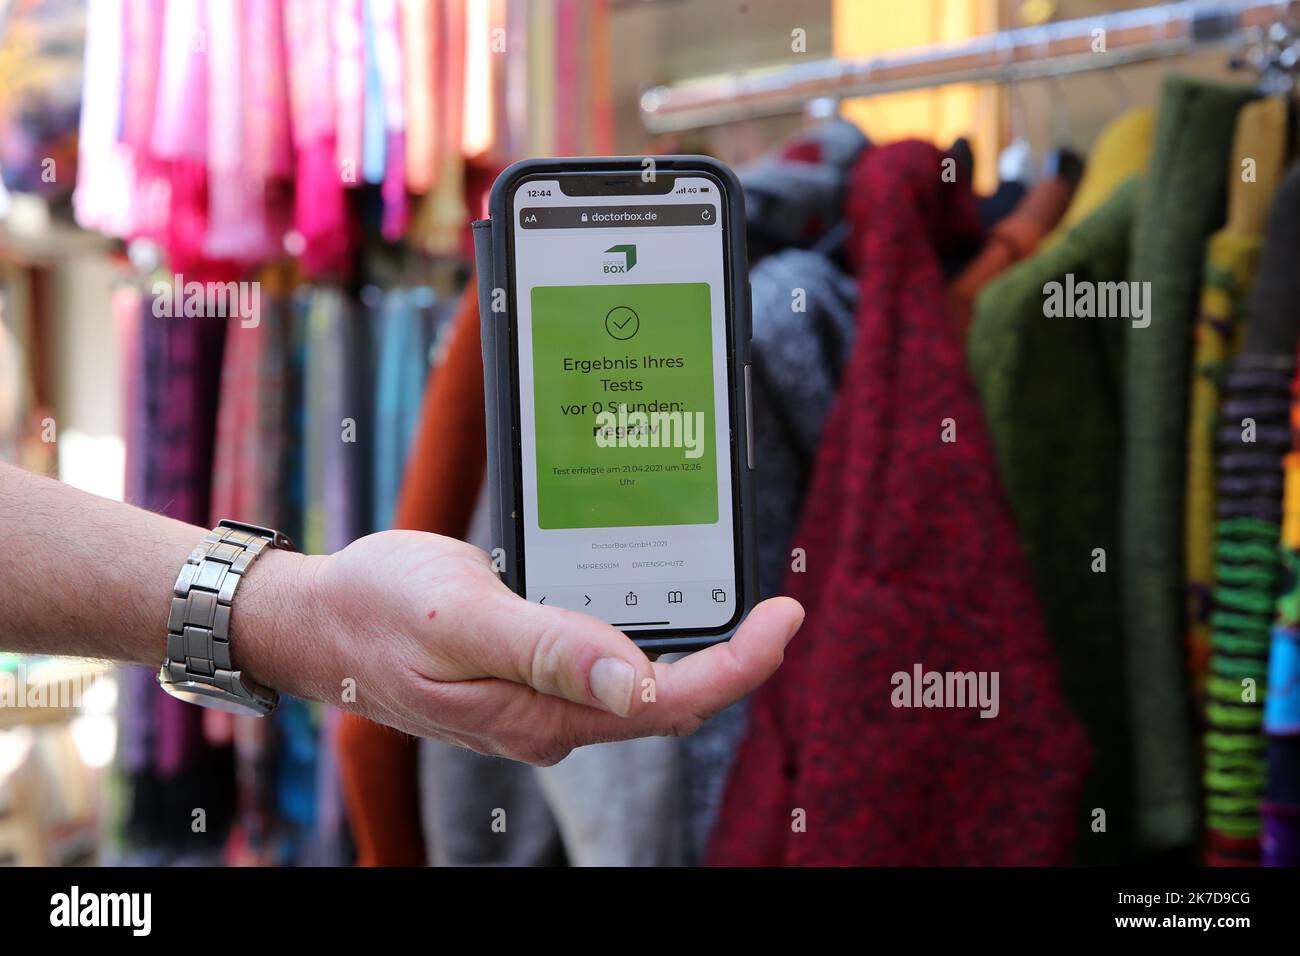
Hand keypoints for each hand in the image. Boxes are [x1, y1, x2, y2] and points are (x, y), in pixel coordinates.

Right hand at [257, 531, 802, 765]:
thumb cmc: (379, 609)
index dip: (739, 665)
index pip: (668, 701)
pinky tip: (649, 596)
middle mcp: (548, 719)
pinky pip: (601, 664)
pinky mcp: (525, 678)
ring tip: (728, 594)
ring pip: (637, 683)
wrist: (317, 621)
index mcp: (541, 713)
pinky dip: (640, 633)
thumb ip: (549, 648)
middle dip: (731, 657)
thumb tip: (639, 678)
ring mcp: (537, 702)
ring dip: (689, 646)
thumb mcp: (462, 617)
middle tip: (773, 600)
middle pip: (666, 699)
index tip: (784, 614)